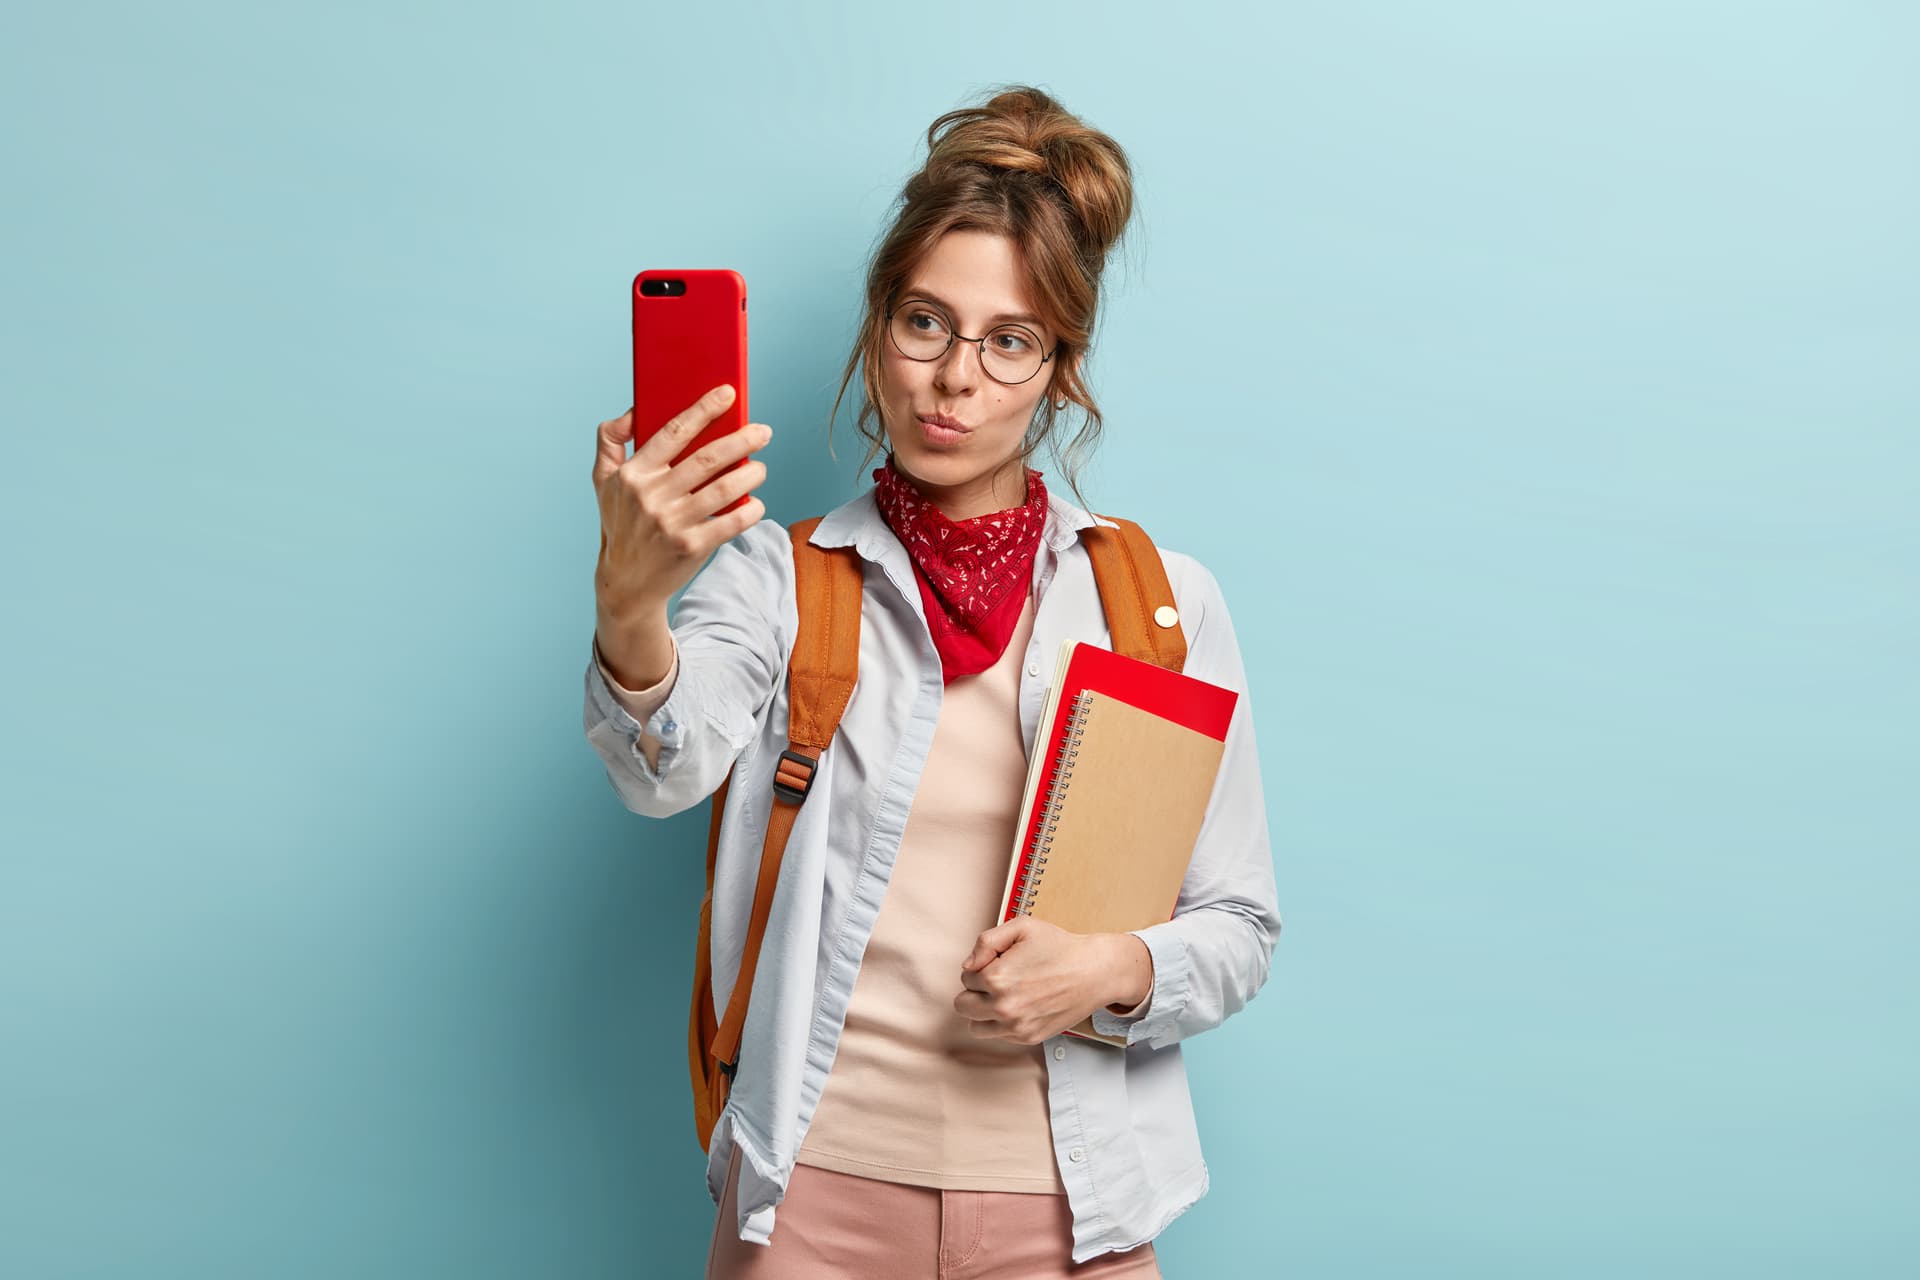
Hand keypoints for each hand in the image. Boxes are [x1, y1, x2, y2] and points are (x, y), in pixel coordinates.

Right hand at [592, 383, 772, 618]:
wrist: (626, 583)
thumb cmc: (620, 524)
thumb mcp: (603, 482)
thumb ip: (610, 441)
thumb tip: (632, 409)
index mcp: (633, 474)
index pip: (673, 432)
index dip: (703, 409)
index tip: (728, 394)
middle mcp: (651, 497)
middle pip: (707, 458)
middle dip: (742, 440)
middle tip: (763, 431)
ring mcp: (672, 523)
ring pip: (723, 489)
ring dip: (750, 474)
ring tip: (760, 468)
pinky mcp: (691, 547)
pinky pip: (730, 523)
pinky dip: (749, 511)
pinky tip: (756, 503)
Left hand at [954, 916, 1115, 1044]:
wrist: (1094, 972)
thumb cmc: (1060, 948)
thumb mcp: (1022, 927)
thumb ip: (986, 941)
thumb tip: (968, 965)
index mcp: (996, 978)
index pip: (965, 978)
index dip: (980, 968)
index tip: (998, 963)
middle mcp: (1003, 1006)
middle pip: (963, 1006)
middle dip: (975, 991)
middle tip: (996, 981)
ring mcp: (1016, 1026)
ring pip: (975, 1027)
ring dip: (984, 1012)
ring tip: (1003, 996)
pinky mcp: (1029, 1037)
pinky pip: (998, 1036)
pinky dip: (1002, 1024)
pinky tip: (1019, 1006)